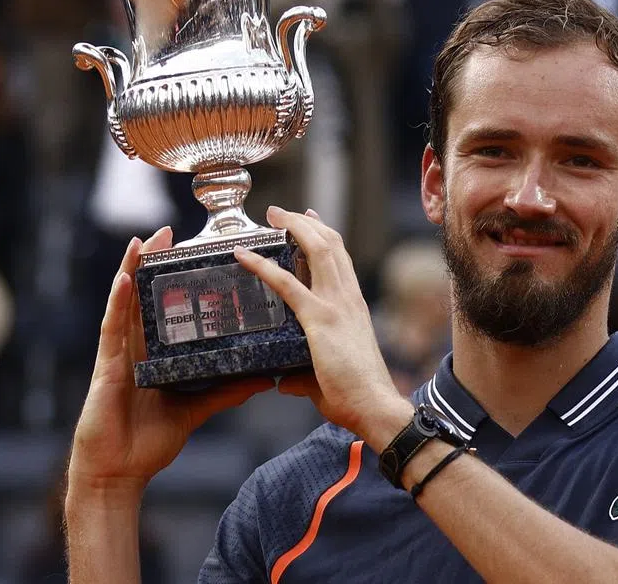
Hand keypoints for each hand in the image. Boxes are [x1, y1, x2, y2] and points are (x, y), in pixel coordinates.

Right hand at [69, 227, 272, 494]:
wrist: (118, 474)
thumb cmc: (148, 443)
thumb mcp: (196, 409)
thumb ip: (226, 391)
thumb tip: (264, 378)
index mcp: (154, 355)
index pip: (164, 308)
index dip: (174, 279)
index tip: (189, 250)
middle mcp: (134, 349)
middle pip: (144, 297)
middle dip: (153, 263)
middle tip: (168, 231)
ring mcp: (118, 356)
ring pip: (125, 304)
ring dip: (132, 270)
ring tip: (145, 240)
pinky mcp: (107, 369)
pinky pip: (113, 330)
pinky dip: (118, 303)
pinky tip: (125, 280)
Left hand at [234, 207, 411, 444]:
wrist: (374, 405)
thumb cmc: (356, 395)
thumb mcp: (326, 376)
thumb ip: (304, 376)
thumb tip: (286, 383)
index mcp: (353, 305)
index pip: (341, 258)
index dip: (324, 233)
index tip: (310, 216)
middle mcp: (348, 298)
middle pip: (330, 244)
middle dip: (305, 221)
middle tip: (281, 211)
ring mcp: (336, 305)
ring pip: (317, 250)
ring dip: (293, 227)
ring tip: (272, 216)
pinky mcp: (320, 319)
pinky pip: (287, 284)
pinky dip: (263, 266)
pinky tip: (243, 255)